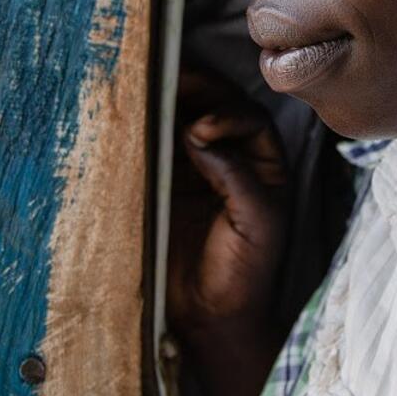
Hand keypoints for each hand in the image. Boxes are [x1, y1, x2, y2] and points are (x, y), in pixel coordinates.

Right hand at [167, 67, 288, 343]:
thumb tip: (198, 134)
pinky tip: (132, 112)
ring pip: (184, 117)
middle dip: (197, 88)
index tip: (201, 129)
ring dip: (169, 98)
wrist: (208, 319)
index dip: (228, 114)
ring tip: (148, 82)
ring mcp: (196, 167)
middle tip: (169, 76)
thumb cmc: (244, 273)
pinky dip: (146, 125)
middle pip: (216, 107)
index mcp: (264, 164)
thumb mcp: (256, 223)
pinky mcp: (163, 180)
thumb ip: (235, 176)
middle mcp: (232, 157)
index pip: (251, 119)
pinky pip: (156, 143)